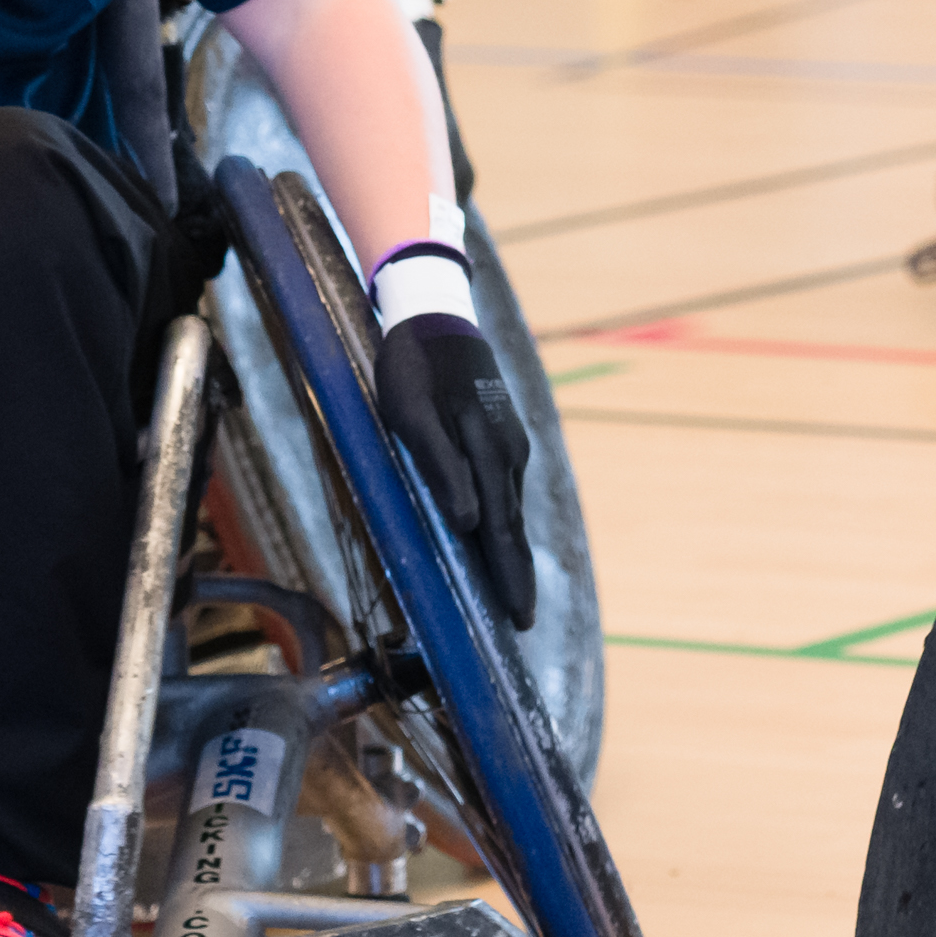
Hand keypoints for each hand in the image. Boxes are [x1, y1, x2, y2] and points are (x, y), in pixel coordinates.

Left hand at [376, 310, 536, 627]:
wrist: (436, 313)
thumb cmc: (413, 366)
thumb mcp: (412, 415)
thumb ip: (441, 467)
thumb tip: (467, 522)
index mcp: (488, 451)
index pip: (501, 530)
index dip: (510, 577)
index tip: (519, 620)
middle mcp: (508, 452)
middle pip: (512, 527)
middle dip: (517, 577)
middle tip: (523, 623)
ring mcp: (509, 442)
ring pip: (510, 508)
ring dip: (511, 553)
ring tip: (514, 595)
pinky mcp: (502, 435)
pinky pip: (505, 488)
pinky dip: (504, 522)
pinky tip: (500, 539)